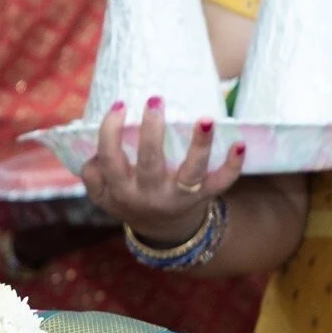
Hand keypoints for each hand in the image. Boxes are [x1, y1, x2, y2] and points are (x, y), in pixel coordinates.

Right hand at [80, 98, 246, 248]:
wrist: (164, 231)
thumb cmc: (131, 197)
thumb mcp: (104, 194)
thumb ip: (93, 174)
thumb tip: (92, 148)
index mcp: (120, 191)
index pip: (110, 160)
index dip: (110, 133)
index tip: (119, 105)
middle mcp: (148, 195)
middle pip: (149, 163)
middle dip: (151, 132)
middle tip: (154, 101)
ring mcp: (178, 197)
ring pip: (190, 172)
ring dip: (199, 145)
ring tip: (205, 118)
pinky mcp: (203, 197)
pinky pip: (220, 183)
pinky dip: (232, 166)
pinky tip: (239, 144)